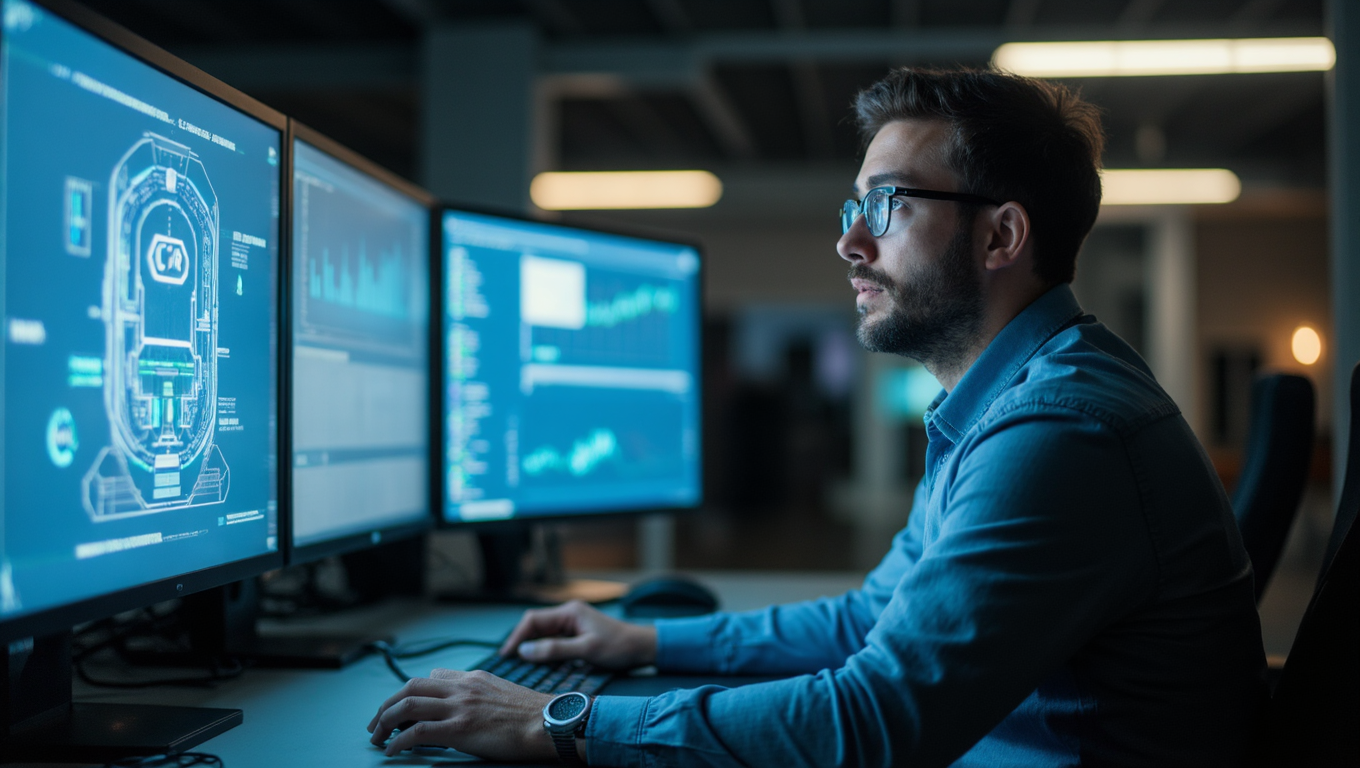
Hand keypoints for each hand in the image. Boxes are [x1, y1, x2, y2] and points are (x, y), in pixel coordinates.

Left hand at [366, 668, 554, 759]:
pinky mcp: (459, 728)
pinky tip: (393, 751)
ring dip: (385, 722)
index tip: (403, 708)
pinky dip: (399, 741)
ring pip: (407, 705)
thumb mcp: (504, 693)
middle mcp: (462, 687)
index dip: (412, 692)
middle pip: (410, 687)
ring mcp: (460, 706)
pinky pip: (418, 731)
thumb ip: (482, 694)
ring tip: (377, 738)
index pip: (433, 677)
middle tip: (377, 724)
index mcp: (474, 678)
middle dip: (387, 705)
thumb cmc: (533, 715)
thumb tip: (470, 707)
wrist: (549, 723)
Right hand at [499, 599, 657, 668]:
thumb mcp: (586, 650)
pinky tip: (540, 665)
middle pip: (536, 626)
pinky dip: (545, 652)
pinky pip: (554, 641)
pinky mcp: (577, 634)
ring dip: (533, 648)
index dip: (517, 637)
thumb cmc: (618, 647)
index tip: (506, 655)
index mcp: (569, 612)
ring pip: (544, 635)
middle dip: (522, 642)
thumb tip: (524, 651)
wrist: (642, 648)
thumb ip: (555, 650)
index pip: (534, 620)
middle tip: (510, 663)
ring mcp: (573, 624)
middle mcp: (568, 614)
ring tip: (520, 666)